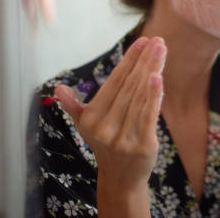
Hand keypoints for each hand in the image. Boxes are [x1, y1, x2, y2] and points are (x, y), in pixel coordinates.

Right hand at [55, 36, 165, 190]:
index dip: (129, 60)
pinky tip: (158, 77)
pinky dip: (154, 96)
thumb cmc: (106, 143)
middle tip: (158, 40)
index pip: (115, 82)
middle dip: (145, 61)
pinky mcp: (142, 145)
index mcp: (91, 117)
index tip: (143, 41)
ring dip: (152, 70)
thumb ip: (74, 106)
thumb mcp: (86, 126)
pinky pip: (148, 115)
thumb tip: (58, 88)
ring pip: (140, 97)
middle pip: (129, 86)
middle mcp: (104, 127)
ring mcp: (123, 137)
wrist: (121, 178)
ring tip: (161, 50)